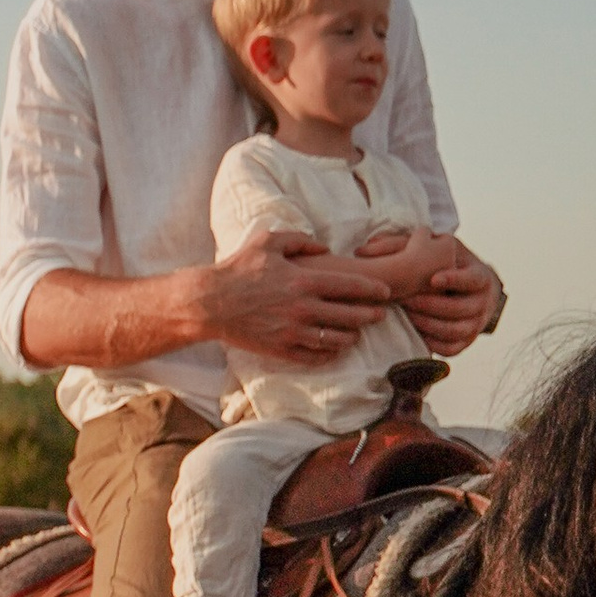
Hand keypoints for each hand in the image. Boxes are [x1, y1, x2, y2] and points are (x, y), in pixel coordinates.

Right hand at [206, 228, 389, 365]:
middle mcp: (303, 308)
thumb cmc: (238, 268)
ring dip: (351, 337)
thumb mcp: (268, 241)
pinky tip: (334, 349)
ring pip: (336, 340)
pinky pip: (314, 357)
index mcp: (303, 281)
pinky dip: (329, 354)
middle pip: (349, 316)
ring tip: (357, 333)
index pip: (350, 286)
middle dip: (370, 316)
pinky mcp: (281, 349)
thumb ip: (300, 239)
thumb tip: (325, 247)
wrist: (210, 302)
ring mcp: (293, 332)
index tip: (386, 292)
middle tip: (380, 315)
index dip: (372, 290)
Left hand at [409, 248, 503, 357]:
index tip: (434, 279)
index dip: (454, 280)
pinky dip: (432, 343)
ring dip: (428, 324)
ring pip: (454, 331)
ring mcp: (477, 324)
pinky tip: (415, 332)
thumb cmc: (448, 262)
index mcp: (480, 275)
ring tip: (407, 314)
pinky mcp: (467, 341)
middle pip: (459, 309)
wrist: (473, 287)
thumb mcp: (438, 248)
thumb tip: (367, 247)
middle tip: (405, 299)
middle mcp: (483, 302)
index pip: (472, 280)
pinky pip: (451, 349)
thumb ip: (408, 244)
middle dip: (430, 305)